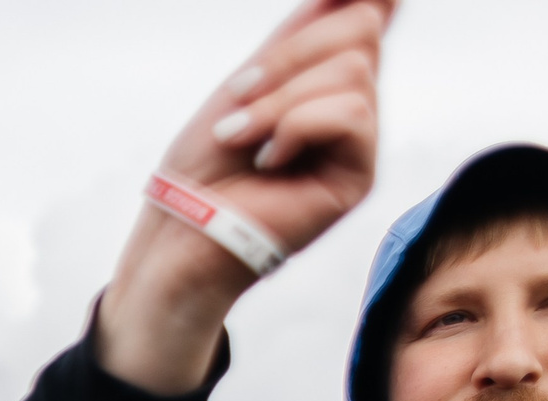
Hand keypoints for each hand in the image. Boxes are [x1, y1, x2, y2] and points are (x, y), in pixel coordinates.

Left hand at [99, 0, 392, 394]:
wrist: (181, 233)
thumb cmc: (202, 169)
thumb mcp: (247, 84)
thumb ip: (301, 33)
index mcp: (324, 78)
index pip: (367, 15)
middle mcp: (352, 105)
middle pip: (359, 31)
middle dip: (288, 58)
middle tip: (239, 98)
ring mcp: (359, 141)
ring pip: (352, 73)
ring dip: (278, 102)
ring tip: (240, 139)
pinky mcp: (360, 175)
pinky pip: (351, 115)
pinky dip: (295, 127)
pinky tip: (268, 160)